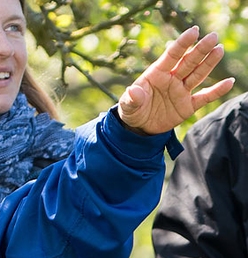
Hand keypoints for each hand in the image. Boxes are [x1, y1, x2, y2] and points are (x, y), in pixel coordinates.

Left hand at [118, 26, 234, 134]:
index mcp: (156, 74)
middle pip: (188, 62)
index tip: (194, 31)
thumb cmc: (132, 111)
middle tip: (212, 37)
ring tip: (219, 49)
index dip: (182, 44)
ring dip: (209, 63)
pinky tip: (229, 82)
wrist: (139, 128)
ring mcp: (181, 91)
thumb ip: (132, 98)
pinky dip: (217, 91)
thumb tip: (132, 91)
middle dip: (200, 50)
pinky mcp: (188, 105)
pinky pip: (205, 97)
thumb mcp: (128, 106)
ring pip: (198, 74)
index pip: (171, 55)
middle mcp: (171, 79)